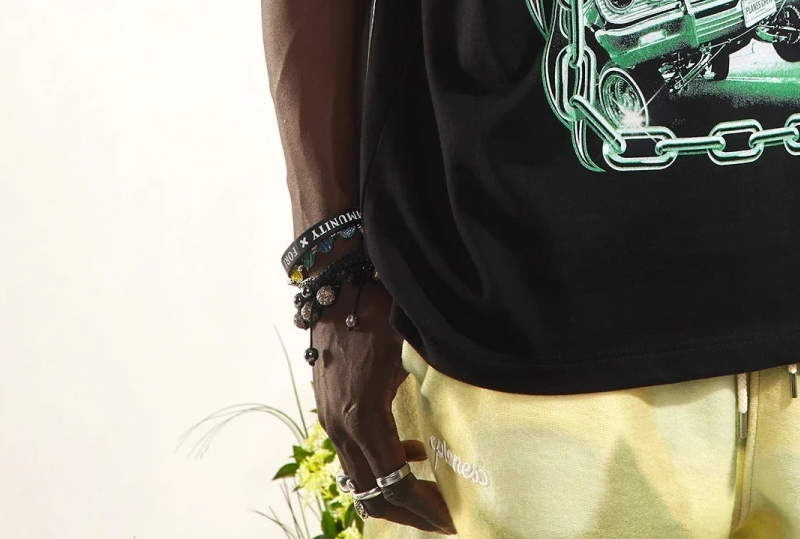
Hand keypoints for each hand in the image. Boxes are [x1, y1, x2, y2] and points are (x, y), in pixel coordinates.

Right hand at [308, 280, 455, 532]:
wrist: (335, 284)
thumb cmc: (377, 308)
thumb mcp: (410, 346)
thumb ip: (433, 380)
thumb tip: (469, 410)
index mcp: (363, 417)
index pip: (394, 482)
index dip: (423, 507)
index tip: (451, 521)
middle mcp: (341, 428)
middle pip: (372, 493)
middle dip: (409, 513)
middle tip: (443, 520)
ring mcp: (331, 421)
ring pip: (359, 479)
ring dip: (393, 494)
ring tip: (430, 498)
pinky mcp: (330, 411)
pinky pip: (355, 455)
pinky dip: (381, 466)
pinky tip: (412, 455)